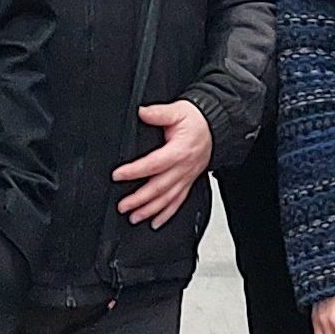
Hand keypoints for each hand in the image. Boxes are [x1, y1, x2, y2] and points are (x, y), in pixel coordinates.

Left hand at [113, 99, 216, 225]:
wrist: (216, 127)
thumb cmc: (197, 121)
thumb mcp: (178, 111)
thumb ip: (158, 113)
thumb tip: (141, 112)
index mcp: (179, 151)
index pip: (153, 164)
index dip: (134, 171)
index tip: (118, 175)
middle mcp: (183, 168)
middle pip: (159, 188)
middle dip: (139, 199)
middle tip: (123, 205)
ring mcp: (187, 177)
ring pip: (168, 199)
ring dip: (150, 210)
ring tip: (134, 217)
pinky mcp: (188, 181)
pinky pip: (178, 201)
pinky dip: (167, 214)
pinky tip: (155, 222)